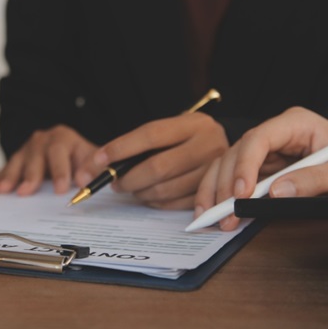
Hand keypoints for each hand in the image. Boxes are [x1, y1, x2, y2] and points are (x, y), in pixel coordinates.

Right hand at [0, 125, 97, 195]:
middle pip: (36, 155)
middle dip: (32, 175)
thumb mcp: (93, 161)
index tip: (61, 189)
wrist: (71, 152)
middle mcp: (44, 139)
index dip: (60, 170)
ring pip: (18, 160)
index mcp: (64, 138)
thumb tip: (85, 181)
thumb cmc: (84, 160)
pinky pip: (6, 168)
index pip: (59, 151)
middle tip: (26, 192)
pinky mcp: (17, 159)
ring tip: (3, 190)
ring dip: (10, 176)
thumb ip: (93, 170)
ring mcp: (28, 148)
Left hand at [86, 112, 227, 208]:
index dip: (121, 148)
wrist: (229, 149)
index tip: (98, 159)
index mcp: (194, 124)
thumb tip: (100, 162)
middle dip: (129, 178)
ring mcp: (212, 172)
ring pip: (165, 189)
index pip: (151, 134)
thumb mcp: (174, 128)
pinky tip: (147, 195)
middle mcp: (208, 145)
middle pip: (158, 167)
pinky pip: (175, 204)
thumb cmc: (190, 137)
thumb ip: (144, 142)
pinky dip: (155, 202)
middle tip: (114, 182)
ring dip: (140, 192)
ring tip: (130, 187)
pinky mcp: (211, 193)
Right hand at [195, 107, 327, 229]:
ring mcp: (269, 151)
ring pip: (229, 165)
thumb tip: (275, 192)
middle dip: (225, 184)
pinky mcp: (265, 170)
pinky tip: (216, 213)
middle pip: (237, 152)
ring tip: (209, 218)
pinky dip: (223, 196)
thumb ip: (314, 181)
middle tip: (221, 215)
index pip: (259, 138)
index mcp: (297, 123)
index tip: (241, 194)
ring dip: (216, 191)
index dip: (244, 165)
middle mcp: (278, 133)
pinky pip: (236, 179)